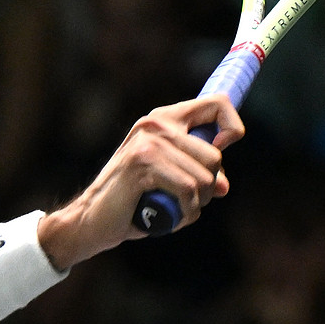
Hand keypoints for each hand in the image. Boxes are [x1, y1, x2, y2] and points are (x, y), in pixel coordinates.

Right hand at [37, 95, 242, 267]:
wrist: (92, 220)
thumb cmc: (132, 201)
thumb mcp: (167, 179)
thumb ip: (194, 173)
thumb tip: (223, 185)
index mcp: (163, 119)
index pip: (216, 103)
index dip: (232, 126)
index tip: (223, 149)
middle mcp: (155, 124)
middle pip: (215, 155)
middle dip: (209, 186)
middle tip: (189, 200)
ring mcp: (148, 143)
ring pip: (204, 177)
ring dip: (196, 204)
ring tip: (176, 210)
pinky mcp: (142, 165)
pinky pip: (187, 190)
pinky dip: (186, 212)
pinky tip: (172, 217)